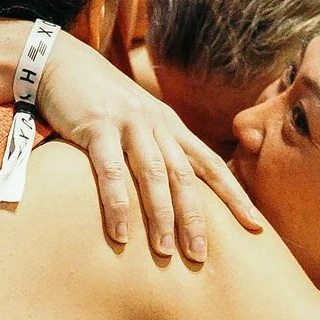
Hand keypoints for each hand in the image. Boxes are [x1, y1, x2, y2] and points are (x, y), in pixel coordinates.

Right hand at [36, 31, 265, 261]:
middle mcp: (157, 125)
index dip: (235, 195)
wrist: (63, 62)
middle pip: (186, 176)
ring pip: (154, 175)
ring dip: (162, 216)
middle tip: (201, 257)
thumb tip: (175, 194)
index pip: (211, 164)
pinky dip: (118, 203)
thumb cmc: (102, 103)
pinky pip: (111, 171)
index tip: (255, 225)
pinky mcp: (97, 127)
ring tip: (166, 252)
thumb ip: (158, 151)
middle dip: (196, 218)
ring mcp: (129, 124)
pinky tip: (121, 234)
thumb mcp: (139, 123)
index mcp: (172, 127)